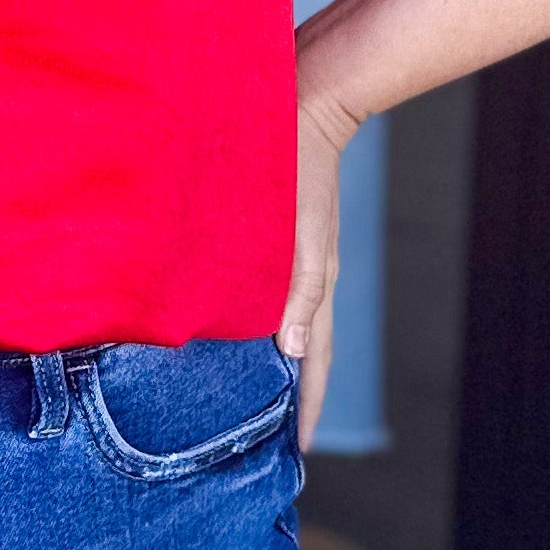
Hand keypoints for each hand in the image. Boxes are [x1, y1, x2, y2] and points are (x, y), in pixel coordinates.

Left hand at [279, 88, 347, 453]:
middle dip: (287, 397)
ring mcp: (294, 258)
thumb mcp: (297, 229)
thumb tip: (293, 353)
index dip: (304, 409)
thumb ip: (299, 290)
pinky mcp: (279, 237)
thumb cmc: (298, 160)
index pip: (314, 364)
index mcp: (315, 284)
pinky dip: (258, 321)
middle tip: (265, 438)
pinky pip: (269, 293)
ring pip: (283, 325)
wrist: (309, 96)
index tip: (295, 453)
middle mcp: (306, 278)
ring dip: (269, 362)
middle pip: (300, 354)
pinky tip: (234, 325)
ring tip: (245, 395)